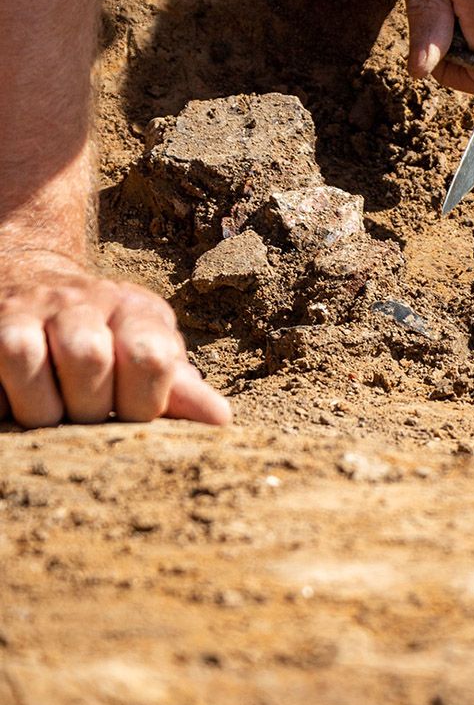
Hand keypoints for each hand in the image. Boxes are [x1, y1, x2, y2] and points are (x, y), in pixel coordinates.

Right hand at [0, 250, 230, 427]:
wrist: (34, 283)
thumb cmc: (106, 339)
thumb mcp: (146, 356)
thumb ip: (178, 390)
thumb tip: (220, 421)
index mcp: (135, 312)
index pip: (150, 356)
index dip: (143, 403)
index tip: (132, 413)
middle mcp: (82, 300)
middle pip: (87, 358)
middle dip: (87, 407)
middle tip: (87, 415)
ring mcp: (28, 307)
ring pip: (24, 356)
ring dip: (38, 407)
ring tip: (50, 414)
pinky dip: (1, 403)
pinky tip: (14, 404)